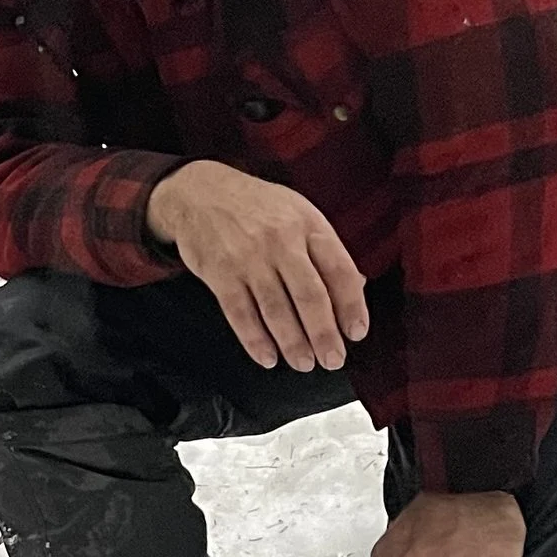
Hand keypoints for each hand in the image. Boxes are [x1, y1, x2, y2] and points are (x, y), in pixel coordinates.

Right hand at [144, 161, 370, 372]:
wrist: (200, 192)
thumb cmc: (257, 208)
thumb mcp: (298, 214)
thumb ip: (324, 250)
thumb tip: (355, 288)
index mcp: (308, 225)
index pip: (339, 270)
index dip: (351, 305)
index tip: (356, 332)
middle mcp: (280, 241)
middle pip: (309, 296)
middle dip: (324, 335)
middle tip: (332, 359)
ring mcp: (248, 258)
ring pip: (276, 310)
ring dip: (293, 343)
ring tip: (304, 363)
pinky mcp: (220, 273)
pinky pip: (240, 314)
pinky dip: (255, 340)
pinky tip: (267, 357)